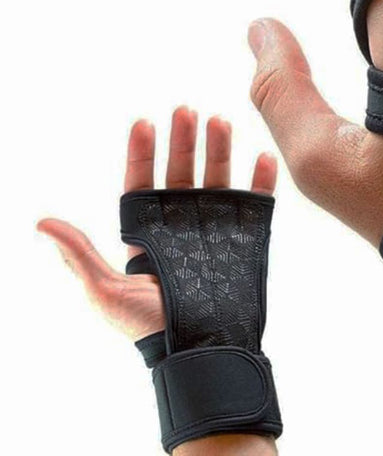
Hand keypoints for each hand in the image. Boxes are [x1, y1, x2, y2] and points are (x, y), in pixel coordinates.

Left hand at [38, 106, 276, 341]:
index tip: (144, 122)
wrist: (197, 351)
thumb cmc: (147, 326)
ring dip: (219, 149)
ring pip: (217, 178)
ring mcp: (214, 226)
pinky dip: (261, 180)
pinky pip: (255, 202)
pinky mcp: (244, 237)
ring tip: (220, 122)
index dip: (142, 151)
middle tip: (186, 110)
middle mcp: (181, 220)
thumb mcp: (105, 290)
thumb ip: (79, 254)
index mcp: (148, 228)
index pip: (142, 180)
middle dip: (183, 139)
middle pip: (181, 171)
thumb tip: (41, 222)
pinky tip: (262, 157)